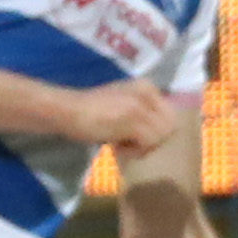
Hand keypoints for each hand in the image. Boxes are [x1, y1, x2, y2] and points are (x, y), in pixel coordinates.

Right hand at [59, 80, 179, 152]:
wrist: (68, 111)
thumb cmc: (90, 111)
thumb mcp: (122, 103)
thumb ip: (142, 111)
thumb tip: (161, 132)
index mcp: (147, 86)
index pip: (169, 116)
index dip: (156, 132)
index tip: (134, 136)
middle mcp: (147, 92)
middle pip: (169, 127)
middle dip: (153, 141)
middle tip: (130, 144)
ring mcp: (140, 105)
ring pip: (160, 136)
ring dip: (143, 148)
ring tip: (121, 145)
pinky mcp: (132, 119)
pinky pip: (148, 142)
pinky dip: (134, 151)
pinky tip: (117, 147)